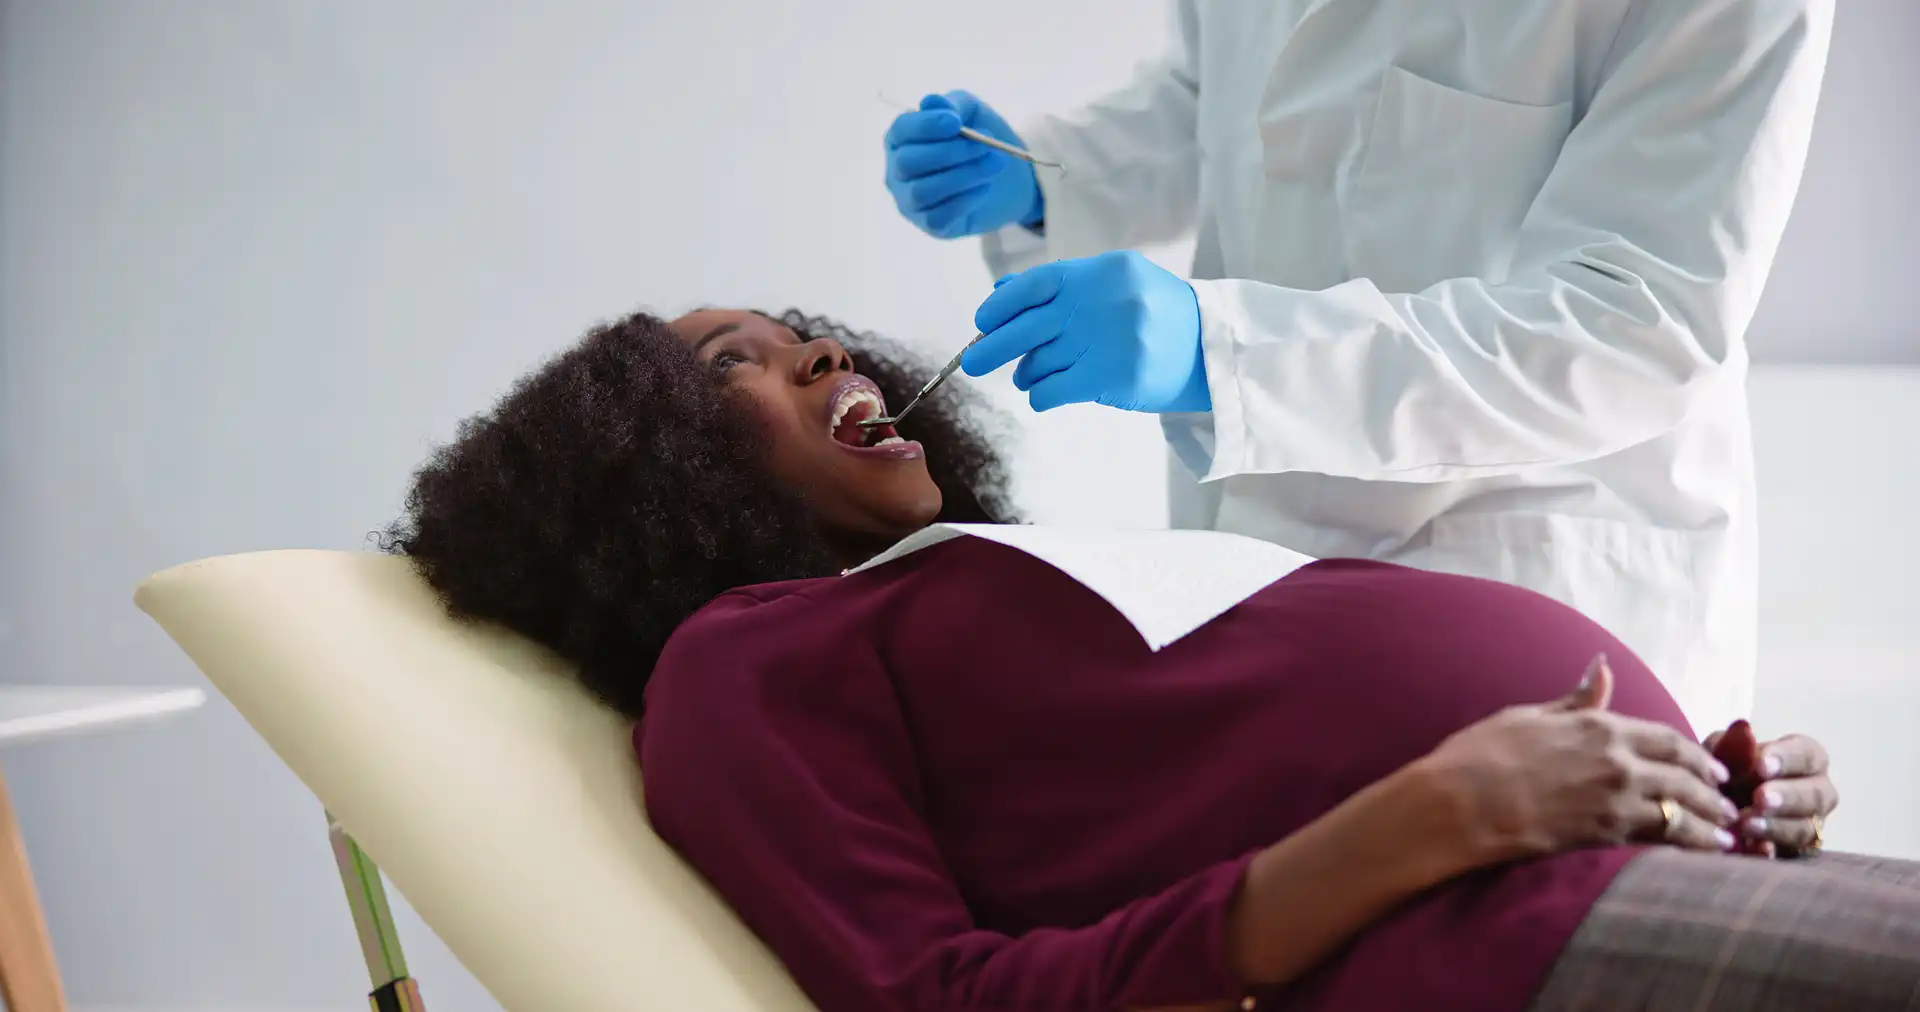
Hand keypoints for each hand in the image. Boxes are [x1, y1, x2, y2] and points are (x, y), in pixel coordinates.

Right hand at [884, 92, 1042, 238]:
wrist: (1009, 177)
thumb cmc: (980, 139)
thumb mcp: (972, 113)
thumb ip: (952, 105)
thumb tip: (930, 102)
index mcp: (902, 138)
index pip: (901, 130)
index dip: (925, 125)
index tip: (956, 122)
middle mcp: (898, 171)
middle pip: (908, 163)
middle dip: (950, 153)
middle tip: (986, 146)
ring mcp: (911, 201)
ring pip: (923, 191)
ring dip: (964, 176)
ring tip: (994, 164)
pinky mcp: (931, 225)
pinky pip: (939, 216)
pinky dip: (966, 200)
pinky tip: (985, 187)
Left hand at [964, 250, 1208, 412]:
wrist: (1209, 348)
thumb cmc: (1153, 313)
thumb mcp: (1113, 283)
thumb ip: (1060, 285)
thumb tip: (1000, 292)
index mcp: (1102, 271)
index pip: (1036, 283)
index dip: (1001, 305)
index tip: (982, 322)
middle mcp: (1105, 301)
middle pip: (1028, 327)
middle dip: (992, 347)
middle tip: (972, 363)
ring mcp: (1110, 341)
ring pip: (1040, 362)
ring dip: (1027, 373)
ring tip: (1032, 375)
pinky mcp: (1114, 378)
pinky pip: (1054, 390)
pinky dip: (1041, 395)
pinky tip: (1046, 393)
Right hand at [1416, 656, 1739, 862]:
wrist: (1459, 804)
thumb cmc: (1480, 756)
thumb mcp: (1528, 715)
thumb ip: (1574, 700)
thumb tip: (1601, 668)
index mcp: (1598, 725)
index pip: (1665, 737)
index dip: (1694, 752)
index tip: (1710, 765)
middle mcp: (1617, 760)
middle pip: (1684, 772)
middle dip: (1711, 787)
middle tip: (1727, 800)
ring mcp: (1615, 798)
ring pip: (1683, 807)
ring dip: (1711, 819)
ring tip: (1728, 831)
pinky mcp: (1607, 833)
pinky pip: (1665, 836)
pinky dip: (1693, 843)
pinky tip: (1708, 850)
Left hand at [1706, 727, 1837, 857]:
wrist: (1719, 806)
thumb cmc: (1727, 770)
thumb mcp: (1722, 753)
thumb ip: (1731, 745)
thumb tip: (1742, 731)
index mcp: (1806, 758)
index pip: (1807, 754)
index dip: (1787, 759)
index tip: (1762, 765)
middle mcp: (1817, 791)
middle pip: (1815, 795)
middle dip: (1787, 796)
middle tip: (1761, 798)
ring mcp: (1811, 824)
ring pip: (1805, 828)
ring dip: (1777, 826)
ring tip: (1747, 824)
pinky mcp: (1797, 853)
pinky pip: (1791, 856)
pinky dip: (1771, 852)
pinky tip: (1752, 848)